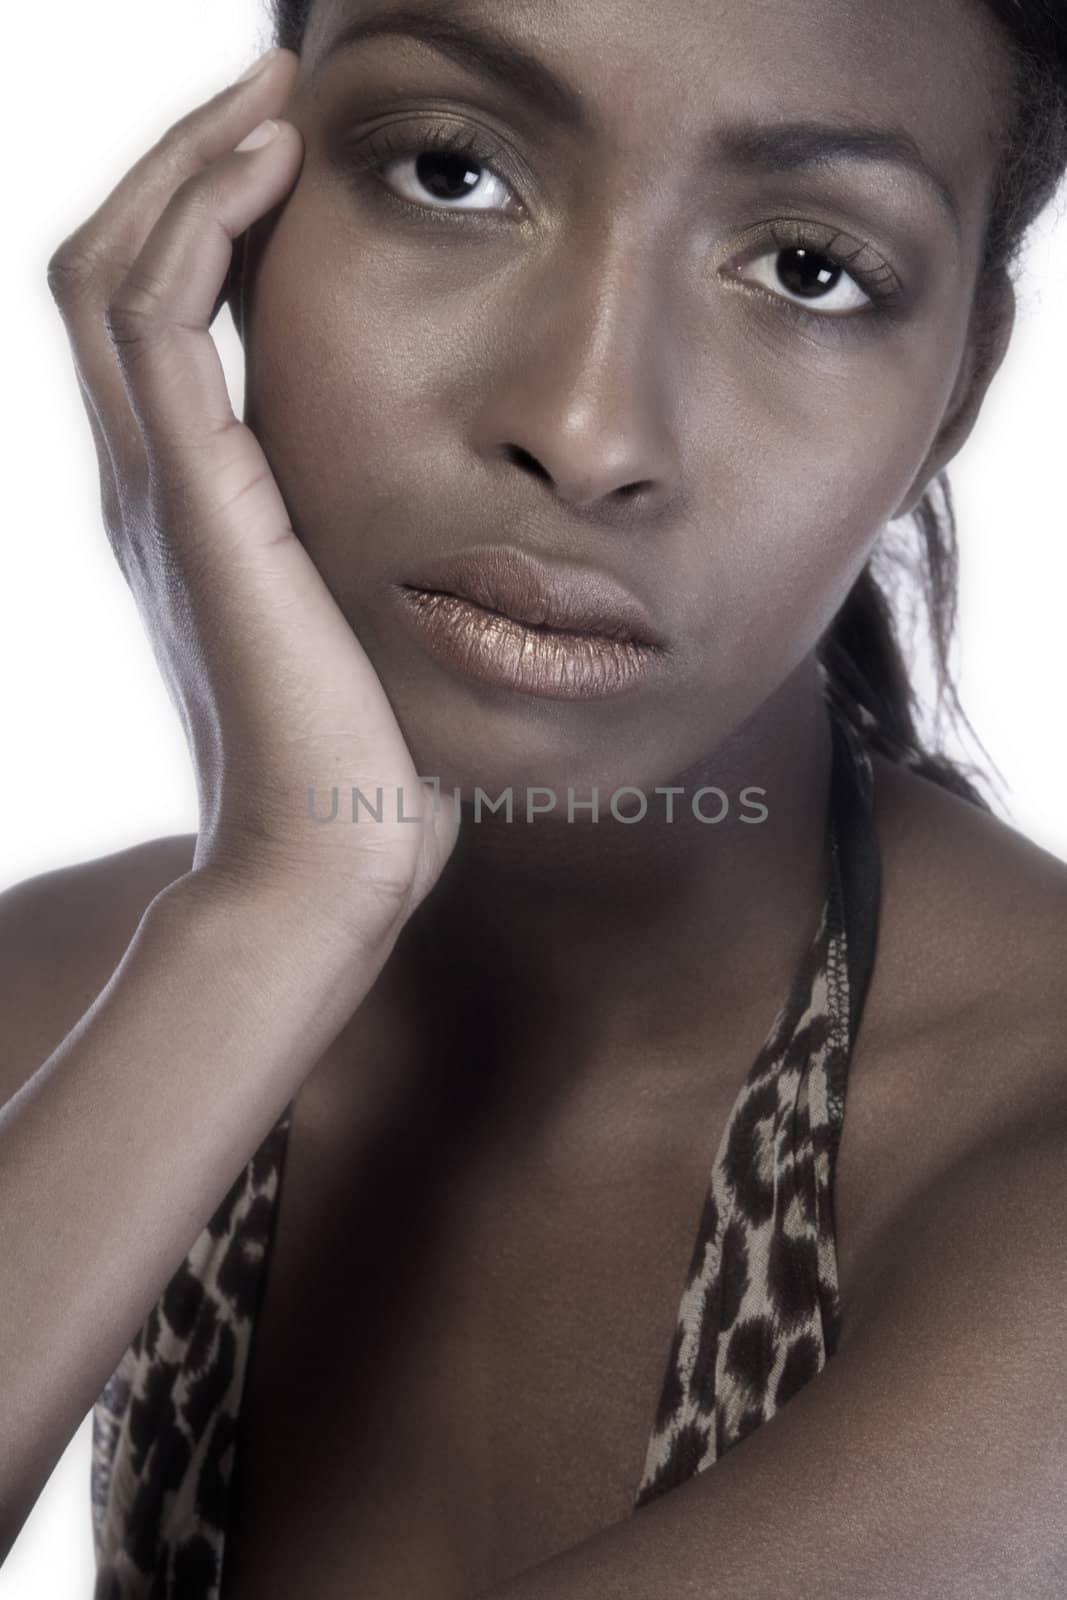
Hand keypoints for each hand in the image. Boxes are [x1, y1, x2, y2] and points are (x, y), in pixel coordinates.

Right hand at [46, 49, 460, 952]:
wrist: (333, 857)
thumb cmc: (368, 754)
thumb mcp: (362, 617)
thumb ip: (357, 538)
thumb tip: (428, 488)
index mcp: (183, 504)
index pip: (147, 316)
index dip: (198, 215)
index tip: (283, 141)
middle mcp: (145, 484)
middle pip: (105, 268)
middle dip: (181, 161)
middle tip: (268, 80)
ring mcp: (154, 493)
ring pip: (112, 272)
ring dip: (186, 165)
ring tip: (268, 92)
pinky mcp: (195, 505)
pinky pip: (159, 322)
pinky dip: (199, 225)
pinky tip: (275, 166)